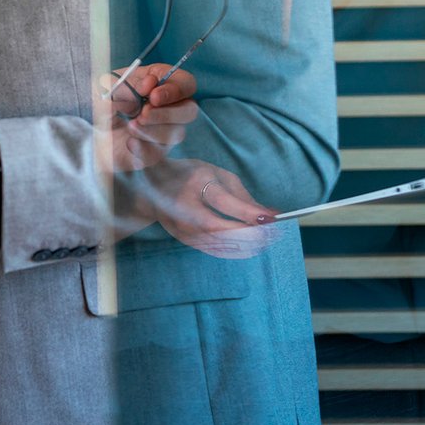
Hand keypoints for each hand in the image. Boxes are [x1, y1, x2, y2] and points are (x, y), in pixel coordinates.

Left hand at [106, 65, 198, 172]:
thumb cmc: (104, 99)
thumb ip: (122, 86)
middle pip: (189, 110)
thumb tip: (144, 88)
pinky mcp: (154, 152)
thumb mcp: (104, 86)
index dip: (174, 90)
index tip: (153, 95)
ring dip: (153, 130)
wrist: (90, 128)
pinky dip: (144, 148)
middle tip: (143, 113)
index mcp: (162, 83)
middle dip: (167, 113)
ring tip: (130, 125)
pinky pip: (158, 153)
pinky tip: (130, 142)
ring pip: (177, 133)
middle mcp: (171, 107)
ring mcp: (165, 131)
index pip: (186, 83)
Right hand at [140, 158, 279, 259]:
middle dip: (247, 234)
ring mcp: (178, 224)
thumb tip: (270, 215)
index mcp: (194, 181)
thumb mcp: (217, 175)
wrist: (153, 186)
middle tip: (269, 235)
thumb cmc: (190, 175)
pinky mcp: (181, 238)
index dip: (247, 213)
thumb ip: (242, 196)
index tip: (271, 219)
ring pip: (214, 242)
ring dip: (242, 244)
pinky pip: (210, 248)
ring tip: (262, 240)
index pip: (222, 201)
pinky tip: (245, 245)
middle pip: (216, 227)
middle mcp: (183, 204)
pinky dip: (231, 249)